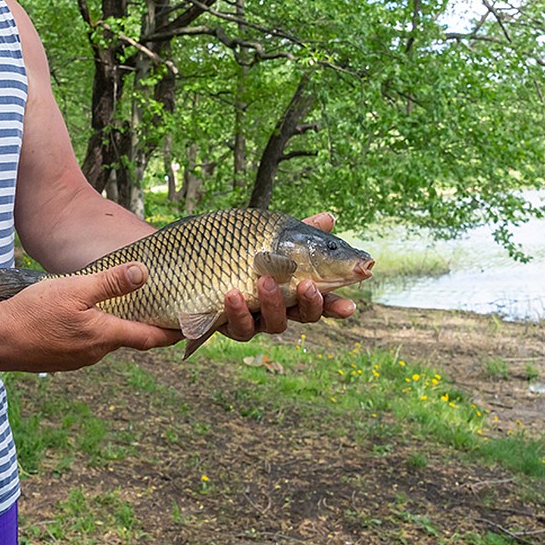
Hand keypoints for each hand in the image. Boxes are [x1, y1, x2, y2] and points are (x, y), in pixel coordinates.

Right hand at [0, 262, 179, 371]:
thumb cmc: (33, 312)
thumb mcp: (74, 288)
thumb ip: (111, 282)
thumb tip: (144, 273)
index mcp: (104, 336)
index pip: (149, 338)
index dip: (172, 332)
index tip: (192, 327)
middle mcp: (95, 354)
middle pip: (128, 338)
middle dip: (144, 325)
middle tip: (159, 307)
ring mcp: (76, 360)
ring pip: (105, 341)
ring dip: (116, 326)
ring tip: (122, 306)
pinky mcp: (59, 359)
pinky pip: (85, 344)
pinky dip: (94, 331)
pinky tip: (83, 316)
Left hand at [218, 211, 356, 342]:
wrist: (196, 259)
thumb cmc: (240, 248)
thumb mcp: (270, 236)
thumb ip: (301, 231)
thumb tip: (330, 217)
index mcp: (292, 288)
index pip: (320, 300)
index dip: (335, 306)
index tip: (349, 306)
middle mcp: (278, 307)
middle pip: (301, 315)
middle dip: (309, 303)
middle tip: (307, 286)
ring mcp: (256, 318)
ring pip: (272, 323)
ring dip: (272, 303)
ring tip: (265, 281)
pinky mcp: (230, 325)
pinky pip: (238, 326)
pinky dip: (237, 312)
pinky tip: (232, 294)